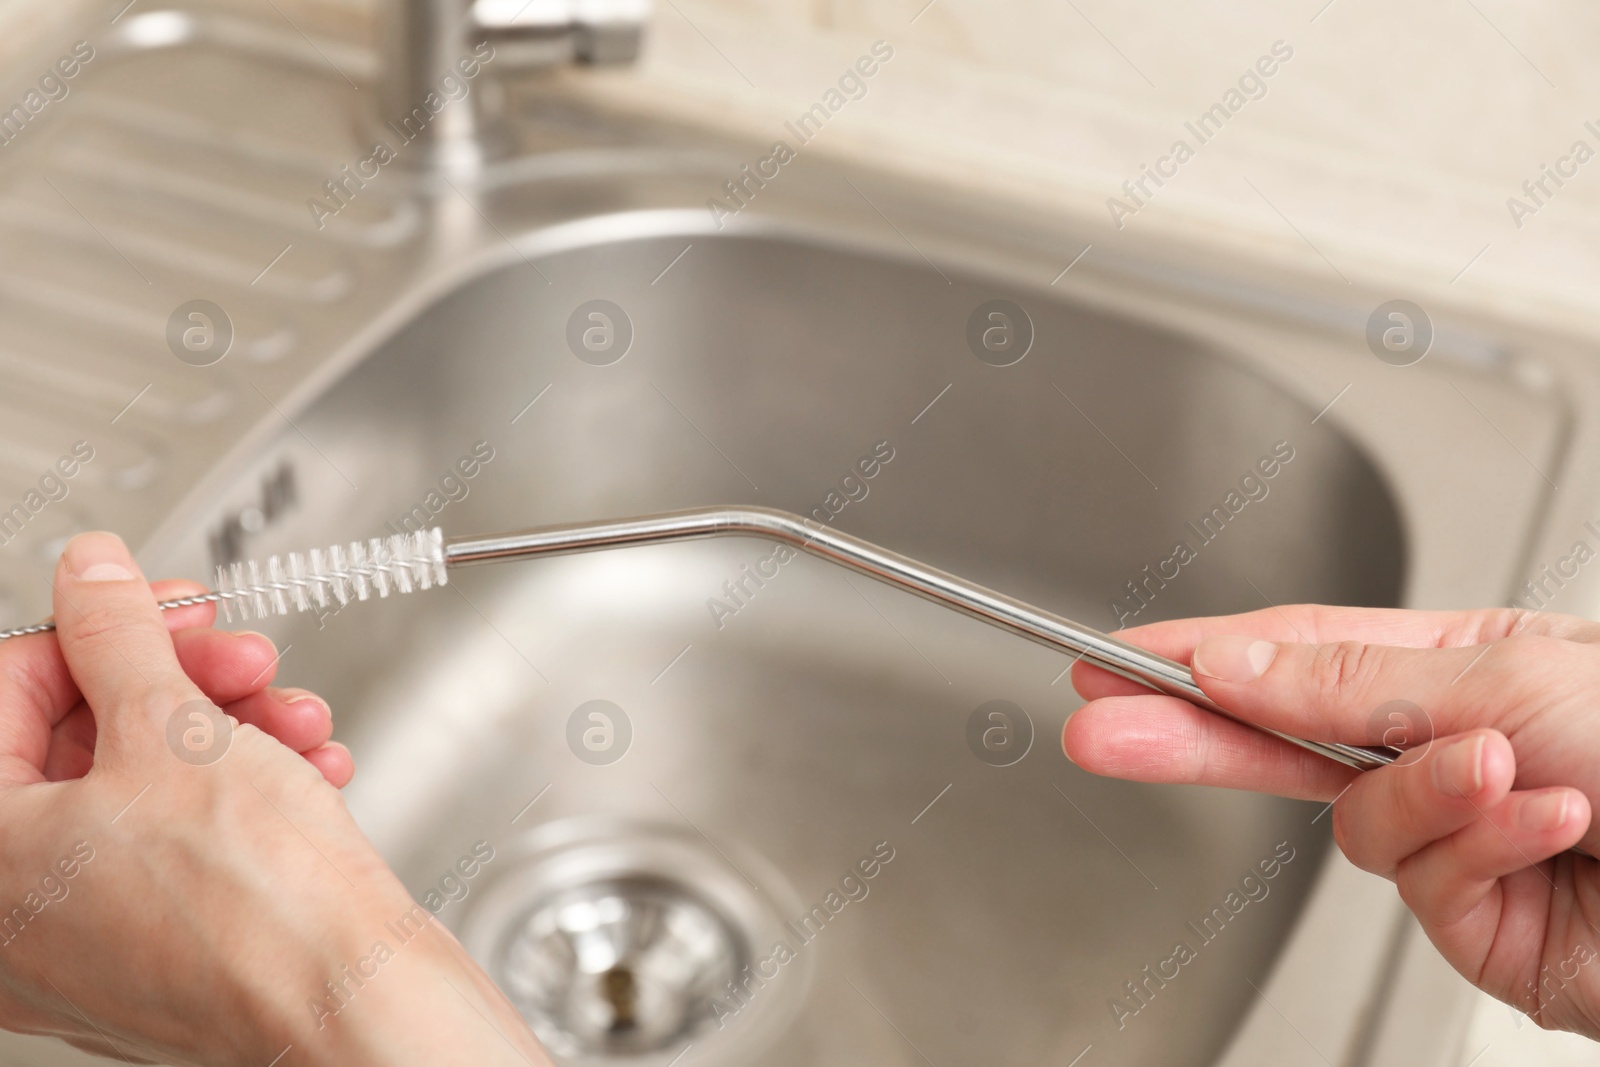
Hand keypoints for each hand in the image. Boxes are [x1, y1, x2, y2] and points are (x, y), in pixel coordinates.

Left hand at [0, 533, 552, 1065]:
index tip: (159, 609)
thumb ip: (115, 632)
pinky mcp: (163, 950)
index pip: (3, 695)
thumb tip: (88, 574)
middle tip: (238, 659)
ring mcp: (89, 942)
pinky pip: (184, 844)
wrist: (358, 1000)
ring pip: (145, 788)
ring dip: (232, 730)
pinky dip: (246, 794)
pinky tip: (305, 770)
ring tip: (292, 722)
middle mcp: (16, 917)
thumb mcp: (175, 725)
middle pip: (81, 741)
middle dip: (180, 683)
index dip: (93, 633)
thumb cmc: (255, 904)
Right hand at [1065, 605, 1599, 1037]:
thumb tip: (1233, 670)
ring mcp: (1459, 842)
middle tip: (1104, 729)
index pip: (1295, 656)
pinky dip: (1481, 846)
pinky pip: (1424, 881)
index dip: (1197, 657)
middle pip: (1286, 742)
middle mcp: (1448, 752)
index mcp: (1458, 667)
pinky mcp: (1481, 924)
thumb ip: (1349, 684)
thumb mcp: (1504, 674)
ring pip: (1358, 824)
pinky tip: (1547, 824)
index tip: (1115, 663)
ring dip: (1430, 797)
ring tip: (1509, 779)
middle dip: (1194, 733)